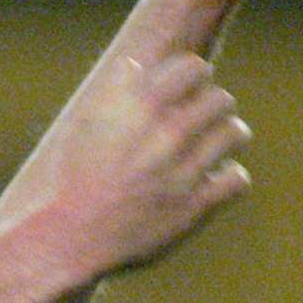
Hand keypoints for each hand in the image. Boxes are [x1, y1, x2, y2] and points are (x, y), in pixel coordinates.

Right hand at [0, 51, 251, 278]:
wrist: (66, 238)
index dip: (193, 77)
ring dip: (226, 138)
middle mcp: (167, 133)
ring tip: (214, 147)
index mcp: (140, 106)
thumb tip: (136, 64)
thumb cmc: (70, 180)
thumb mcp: (83, 126)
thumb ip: (113, 93)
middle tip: (202, 121)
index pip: (194, 67)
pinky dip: (229, 179)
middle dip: (213, 107)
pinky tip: (213, 182)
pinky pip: (236, 180)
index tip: (187, 90)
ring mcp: (184, 170)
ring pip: (235, 134)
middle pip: (221, 99)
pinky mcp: (195, 205)